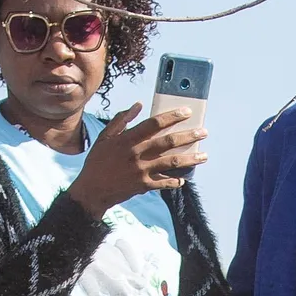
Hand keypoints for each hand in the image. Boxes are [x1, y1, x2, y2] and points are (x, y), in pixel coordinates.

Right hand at [63, 103, 203, 215]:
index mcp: (127, 139)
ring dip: (190, 159)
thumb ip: (121, 120)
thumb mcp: (104, 137)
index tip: (187, 112)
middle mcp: (137, 154)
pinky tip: (183, 179)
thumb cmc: (97, 161)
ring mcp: (141, 171)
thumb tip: (138, 105)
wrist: (91, 190)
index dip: (172, 117)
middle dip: (188, 136)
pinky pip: (164, 183)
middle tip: (203, 132)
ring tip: (204, 156)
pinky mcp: (143, 186)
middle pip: (167, 142)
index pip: (154, 124)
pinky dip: (175, 181)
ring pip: (171, 163)